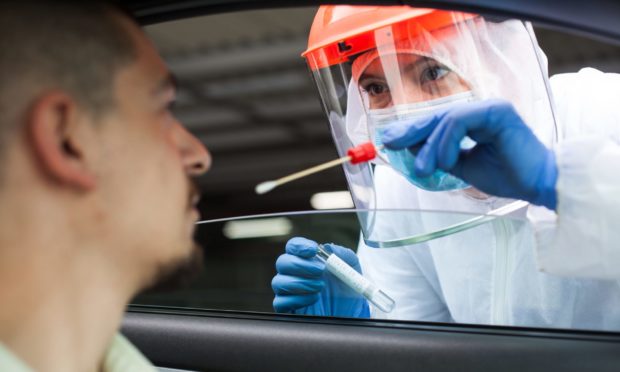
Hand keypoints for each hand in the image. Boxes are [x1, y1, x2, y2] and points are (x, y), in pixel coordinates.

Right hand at [272, 237, 369, 316]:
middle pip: (282, 262)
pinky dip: (297, 299)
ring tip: (320, 287)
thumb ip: (344, 255)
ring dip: (300, 283)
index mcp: (307, 259)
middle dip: (300, 264)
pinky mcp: (288, 308)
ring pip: (278, 282)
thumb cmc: (347, 289)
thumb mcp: (352, 269)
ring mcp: (289, 291)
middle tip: (320, 270)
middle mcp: (295, 273)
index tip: (313, 249)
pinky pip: (280, 302)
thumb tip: (329, 247)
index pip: (293, 246)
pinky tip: (313, 299)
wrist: (350, 313)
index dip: (299, 246)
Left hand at [382, 99, 557, 209]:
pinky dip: (446, 143)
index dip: (413, 129)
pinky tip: (447, 162)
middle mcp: (481, 110)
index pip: (437, 121)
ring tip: (424, 169)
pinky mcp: (496, 111)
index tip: (390, 141)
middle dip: (411, 131)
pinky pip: (459, 121)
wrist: (536, 186)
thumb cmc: (506, 176)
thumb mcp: (461, 166)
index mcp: (475, 121)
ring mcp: (489, 107)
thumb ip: (439, 154)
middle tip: (391, 144)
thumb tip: (410, 146)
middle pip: (437, 115)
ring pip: (446, 119)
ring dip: (430, 146)